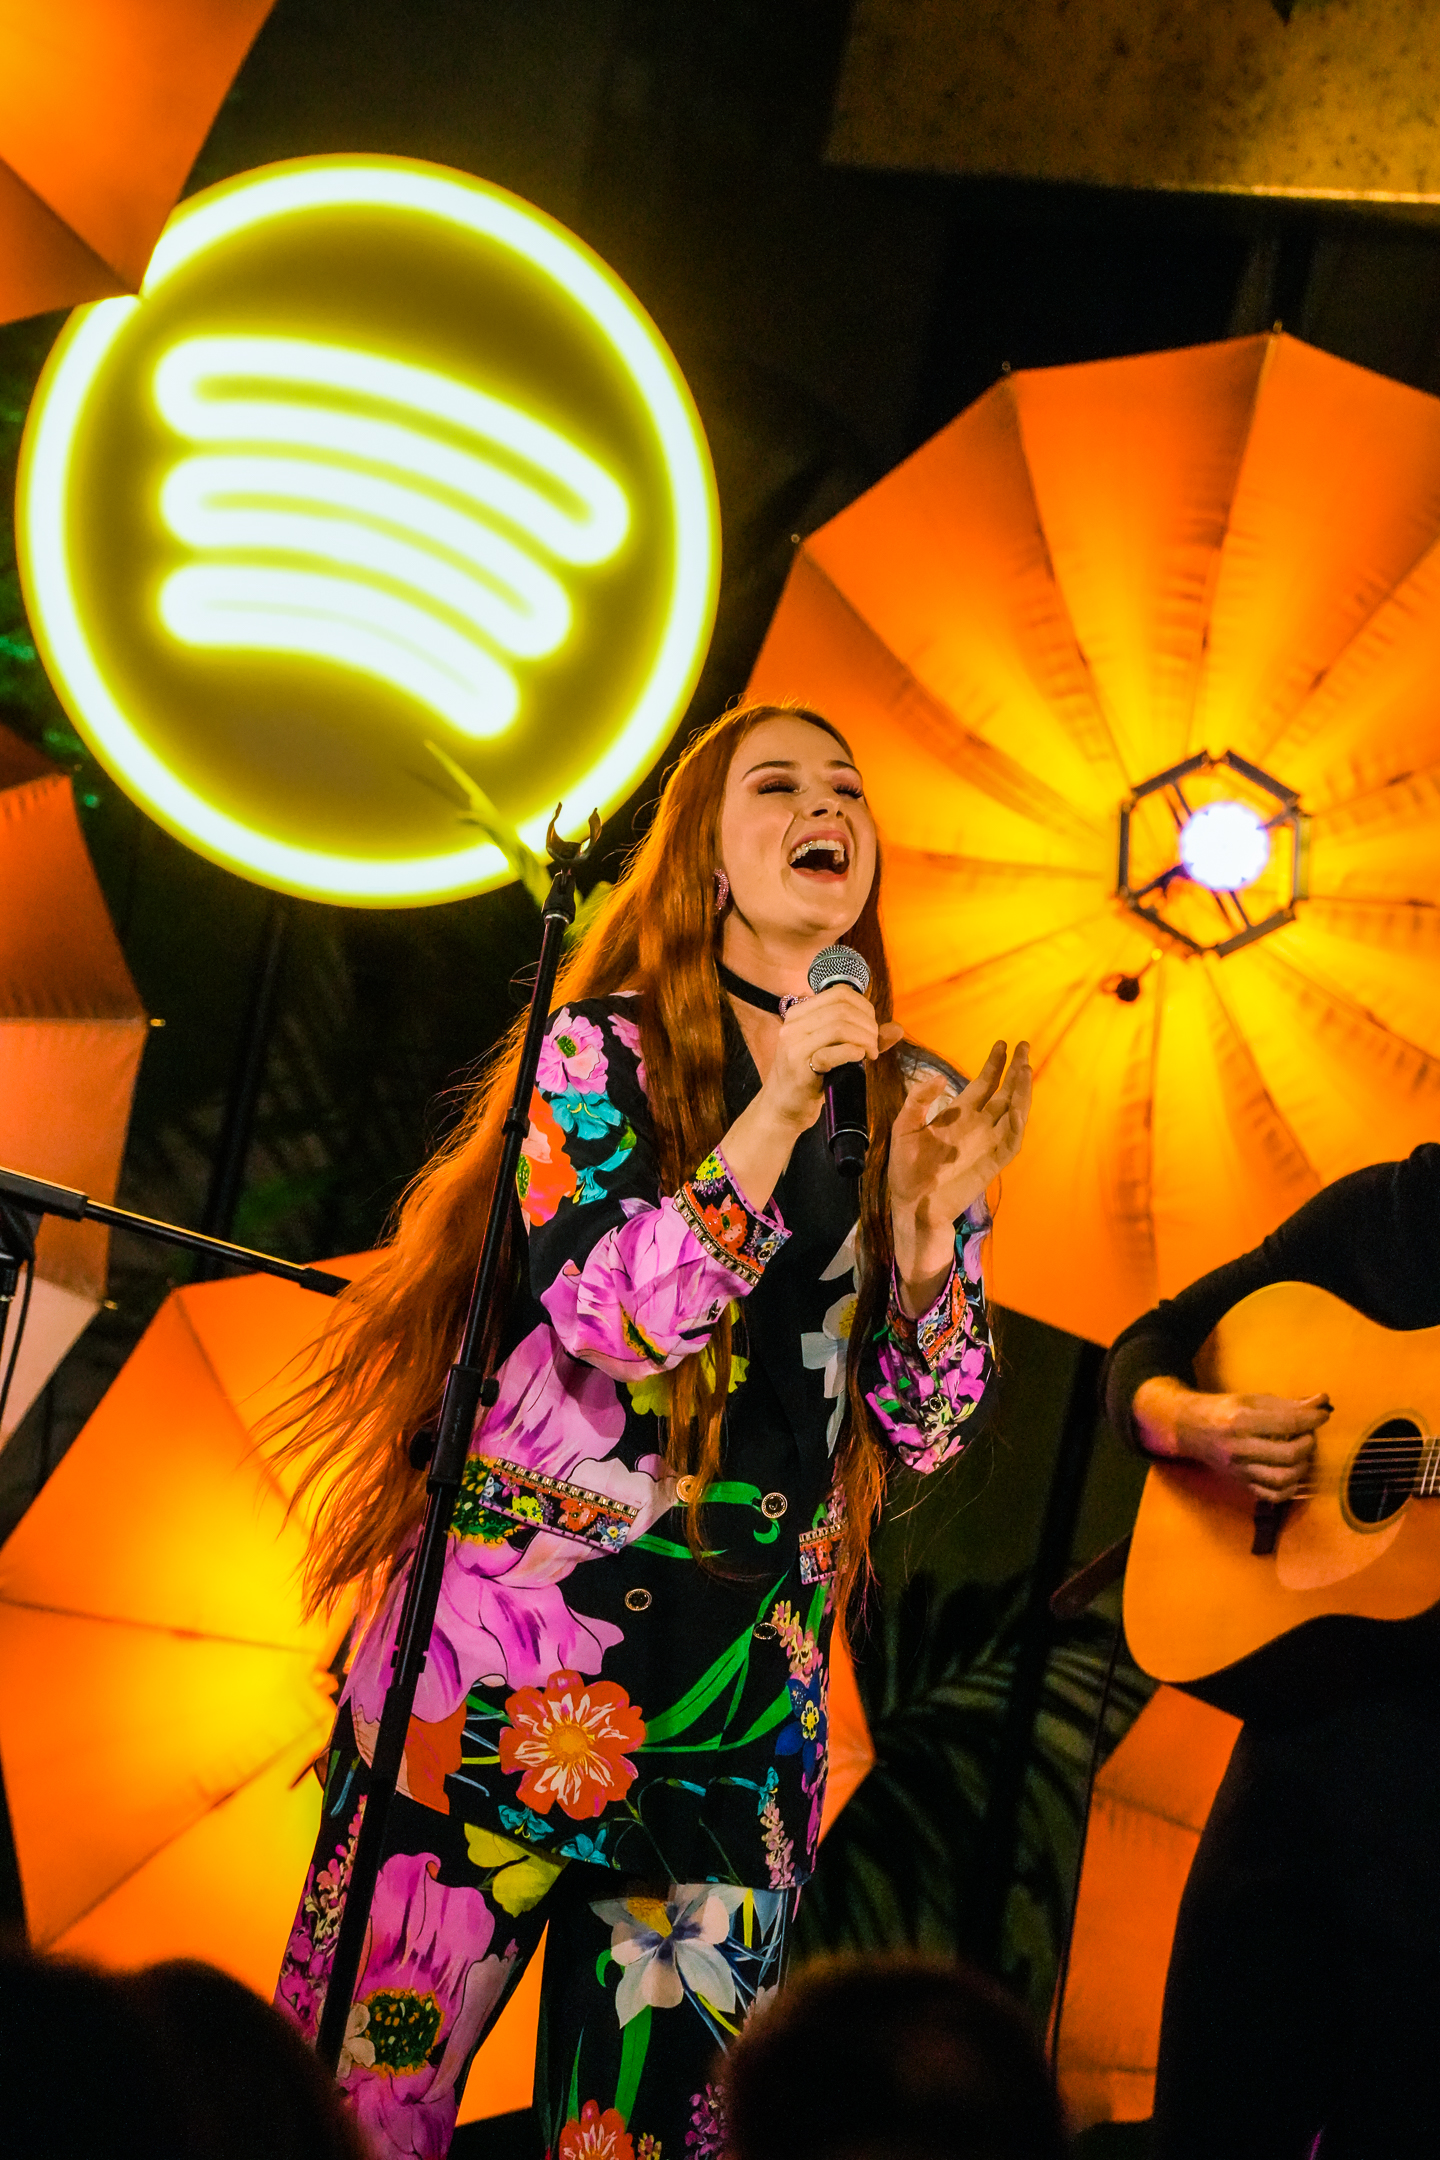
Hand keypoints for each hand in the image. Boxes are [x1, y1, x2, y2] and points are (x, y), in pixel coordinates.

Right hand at [759, 987, 903, 1136]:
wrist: (782, 1108)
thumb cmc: (810, 1077)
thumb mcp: (834, 1050)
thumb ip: (864, 1037)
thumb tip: (897, 1028)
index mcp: (800, 1013)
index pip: (840, 993)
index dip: (865, 1008)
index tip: (872, 1029)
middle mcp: (793, 1024)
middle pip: (843, 1009)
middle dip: (868, 1026)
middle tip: (874, 1046)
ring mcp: (794, 1045)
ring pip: (840, 1027)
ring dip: (865, 1040)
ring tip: (870, 1055)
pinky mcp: (799, 1068)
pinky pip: (832, 1052)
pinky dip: (852, 1053)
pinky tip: (859, 1060)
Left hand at [888, 1040, 1031, 1313]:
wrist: (913, 1205)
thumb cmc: (906, 1169)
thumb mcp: (904, 1127)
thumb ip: (918, 1101)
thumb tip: (939, 1077)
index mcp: (958, 1114)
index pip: (983, 1083)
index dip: (994, 1064)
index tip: (1003, 1044)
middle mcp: (978, 1124)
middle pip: (1004, 1091)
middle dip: (1015, 1069)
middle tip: (1023, 1046)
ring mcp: (988, 1142)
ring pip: (1013, 1111)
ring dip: (1021, 1091)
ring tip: (1024, 1068)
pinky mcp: (993, 1161)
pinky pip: (1012, 1139)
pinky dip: (1018, 1122)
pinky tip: (1021, 1105)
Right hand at [1132, 1375, 1330, 1500]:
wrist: (1190, 1429)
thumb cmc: (1224, 1410)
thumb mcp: (1252, 1400)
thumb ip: (1287, 1404)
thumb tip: (1322, 1402)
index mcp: (1241, 1420)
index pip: (1287, 1422)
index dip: (1312, 1418)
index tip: (1323, 1414)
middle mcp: (1240, 1448)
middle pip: (1288, 1454)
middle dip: (1308, 1443)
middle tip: (1309, 1434)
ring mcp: (1240, 1470)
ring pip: (1283, 1479)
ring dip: (1302, 1466)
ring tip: (1302, 1453)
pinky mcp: (1242, 1485)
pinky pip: (1273, 1496)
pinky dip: (1291, 1488)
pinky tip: (1293, 1473)